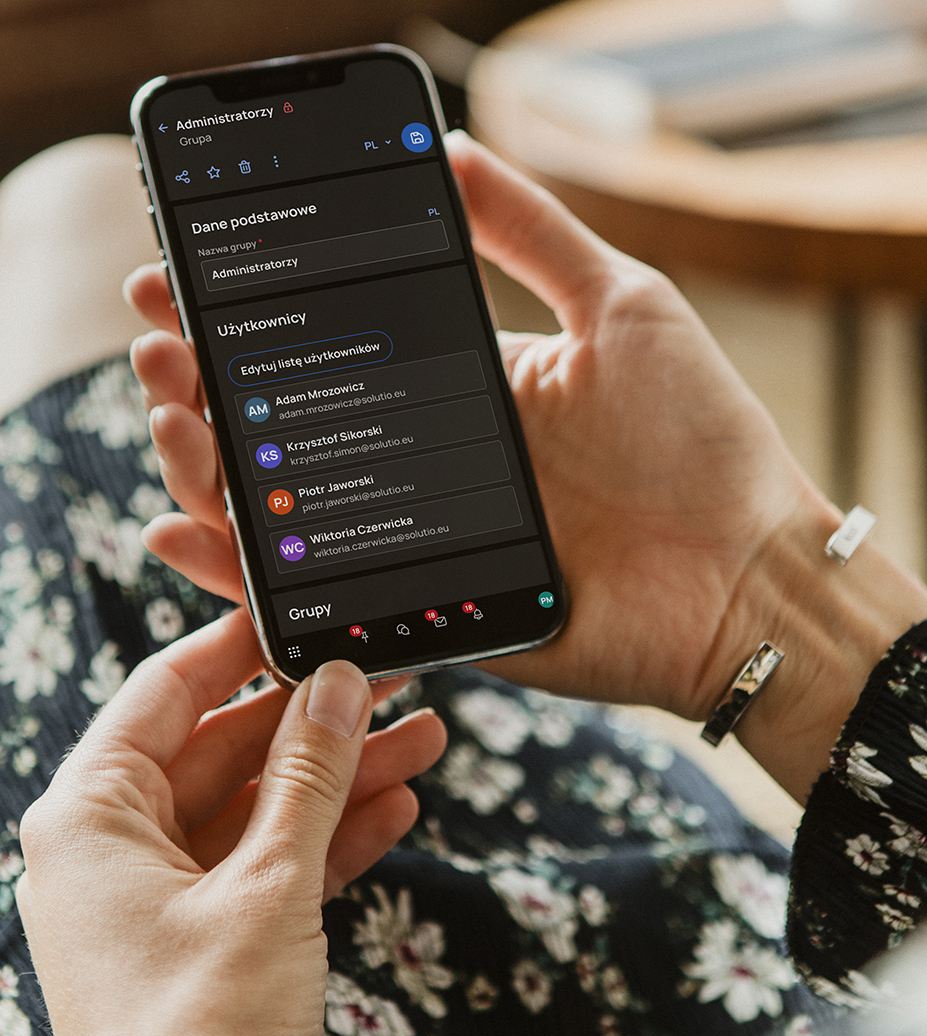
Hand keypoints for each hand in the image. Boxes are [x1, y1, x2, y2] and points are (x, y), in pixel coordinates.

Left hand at [16, 609, 445, 1035]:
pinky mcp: (205, 938)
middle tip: (391, 685)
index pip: (166, 693)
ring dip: (338, 778)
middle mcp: (117, 848)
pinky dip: (327, 837)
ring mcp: (162, 896)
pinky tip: (393, 807)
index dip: (240, 650)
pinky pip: (269, 864)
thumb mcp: (269, 884)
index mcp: (92, 816)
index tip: (303, 620)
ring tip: (421, 740)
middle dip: (316, 723)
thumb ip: (308, 776)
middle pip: (227, 750)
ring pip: (259, 807)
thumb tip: (337, 686)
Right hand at [126, 135, 926, 798]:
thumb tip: (450, 147)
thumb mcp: (622, 305)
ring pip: (284, 514)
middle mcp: (425, 470)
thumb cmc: (700, 444)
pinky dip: (241, 578)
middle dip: (207, 388)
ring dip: (207, 469)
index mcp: (460, 395)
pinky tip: (187, 535)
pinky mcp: (420, 617)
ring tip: (168, 418)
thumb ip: (531, 231)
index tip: (184, 283)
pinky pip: (315, 602)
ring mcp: (417, 547)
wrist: (744, 576)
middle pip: (288, 433)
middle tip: (159, 347)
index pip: (329, 355)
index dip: (252, 322)